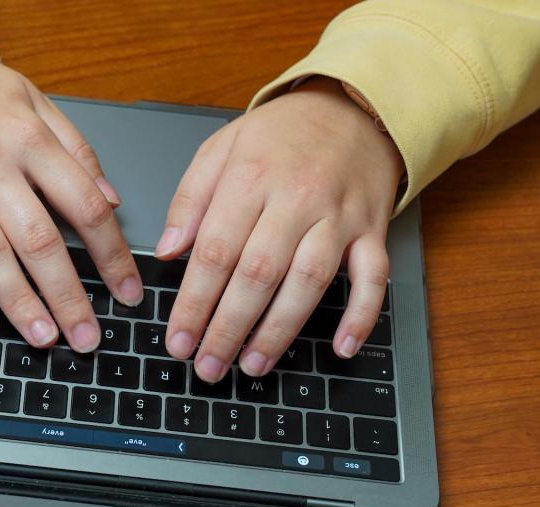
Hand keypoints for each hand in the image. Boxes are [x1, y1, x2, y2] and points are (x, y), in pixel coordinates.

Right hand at [0, 41, 142, 351]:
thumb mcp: (33, 100)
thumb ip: (76, 150)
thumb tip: (111, 202)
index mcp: (27, 139)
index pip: (83, 206)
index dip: (111, 255)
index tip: (127, 292)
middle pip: (37, 240)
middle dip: (68, 295)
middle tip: (87, 337)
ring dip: (16, 300)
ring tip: (43, 336)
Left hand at [158, 77, 404, 380]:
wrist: (352, 106)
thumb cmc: (281, 135)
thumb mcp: (221, 149)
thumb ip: (190, 200)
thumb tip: (166, 250)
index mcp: (251, 178)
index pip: (214, 251)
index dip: (194, 302)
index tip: (178, 340)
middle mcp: (296, 199)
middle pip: (258, 274)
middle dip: (228, 327)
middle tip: (207, 367)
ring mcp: (338, 217)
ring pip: (309, 282)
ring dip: (279, 331)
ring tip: (252, 365)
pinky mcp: (372, 229)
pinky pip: (374, 277)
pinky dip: (362, 315)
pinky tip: (342, 348)